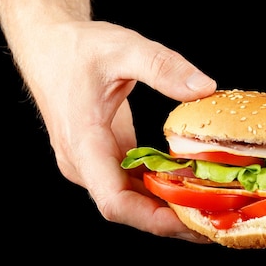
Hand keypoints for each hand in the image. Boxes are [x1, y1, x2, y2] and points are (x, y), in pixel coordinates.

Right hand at [22, 20, 216, 240]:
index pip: (114, 201)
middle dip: (171, 220)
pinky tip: (191, 187)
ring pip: (131, 199)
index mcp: (83, 144)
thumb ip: (163, 67)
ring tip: (213, 209)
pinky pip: (132, 183)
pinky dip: (160, 189)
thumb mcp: (123, 47)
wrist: (47, 45)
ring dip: (168, 207)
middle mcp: (84, 163)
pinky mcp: (103, 157)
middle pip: (128, 208)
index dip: (153, 219)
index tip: (190, 221)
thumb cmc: (77, 47)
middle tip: (218, 220)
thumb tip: (204, 89)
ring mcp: (92, 163)